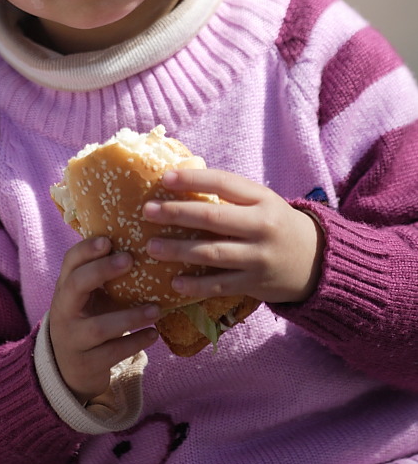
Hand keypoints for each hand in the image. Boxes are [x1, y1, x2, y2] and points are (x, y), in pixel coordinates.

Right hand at [49, 236, 158, 404]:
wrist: (68, 368)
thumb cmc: (87, 319)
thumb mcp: (88, 297)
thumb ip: (103, 275)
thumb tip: (144, 242)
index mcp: (65, 288)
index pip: (70, 262)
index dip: (86, 249)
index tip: (108, 240)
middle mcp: (64, 311)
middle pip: (75, 286)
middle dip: (100, 271)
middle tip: (129, 260)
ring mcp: (73, 339)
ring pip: (98, 327)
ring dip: (129, 316)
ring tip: (156, 309)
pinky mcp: (87, 364)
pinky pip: (112, 353)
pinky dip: (135, 343)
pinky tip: (154, 334)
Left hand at [142, 167, 322, 304]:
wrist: (316, 261)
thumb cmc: (275, 224)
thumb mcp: (261, 202)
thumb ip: (230, 195)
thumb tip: (179, 182)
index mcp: (261, 199)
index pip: (223, 183)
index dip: (193, 179)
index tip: (164, 178)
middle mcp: (261, 226)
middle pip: (213, 217)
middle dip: (177, 213)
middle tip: (147, 212)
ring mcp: (259, 257)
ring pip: (213, 253)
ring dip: (179, 251)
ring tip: (152, 247)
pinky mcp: (256, 283)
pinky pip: (221, 284)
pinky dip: (197, 285)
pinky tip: (174, 283)